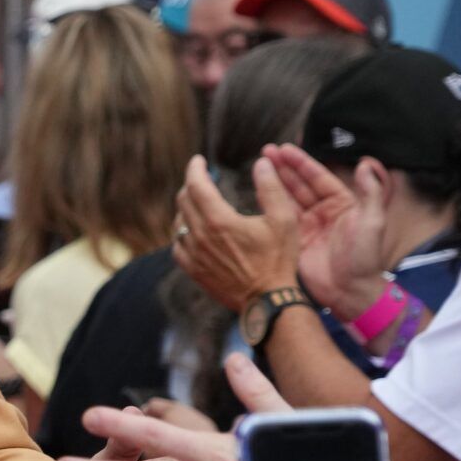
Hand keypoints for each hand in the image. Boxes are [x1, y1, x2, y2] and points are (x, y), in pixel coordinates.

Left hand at [172, 155, 299, 312]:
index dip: (195, 169)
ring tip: (199, 202)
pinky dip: (182, 232)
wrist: (267, 300)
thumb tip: (262, 162)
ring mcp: (193, 254)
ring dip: (186, 208)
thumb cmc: (278, 260)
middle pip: (184, 200)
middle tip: (202, 179)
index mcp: (219, 220)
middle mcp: (200, 236)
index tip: (198, 160)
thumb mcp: (284, 220)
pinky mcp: (192, 270)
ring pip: (178, 222)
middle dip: (191, 185)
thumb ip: (271, 188)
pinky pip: (177, 245)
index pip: (196, 185)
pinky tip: (192, 231)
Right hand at [266, 144, 389, 314]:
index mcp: (341, 204)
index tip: (285, 149)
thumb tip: (366, 163)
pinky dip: (269, 203)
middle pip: (299, 184)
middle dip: (283, 167)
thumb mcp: (372, 222)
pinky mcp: (293, 240)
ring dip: (273, 181)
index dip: (301, 163)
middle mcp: (322, 211)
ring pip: (287, 197)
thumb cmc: (365, 258)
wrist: (349, 291)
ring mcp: (306, 225)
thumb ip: (370, 193)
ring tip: (258, 164)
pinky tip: (257, 190)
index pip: (318, 177)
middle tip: (265, 151)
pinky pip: (279, 217)